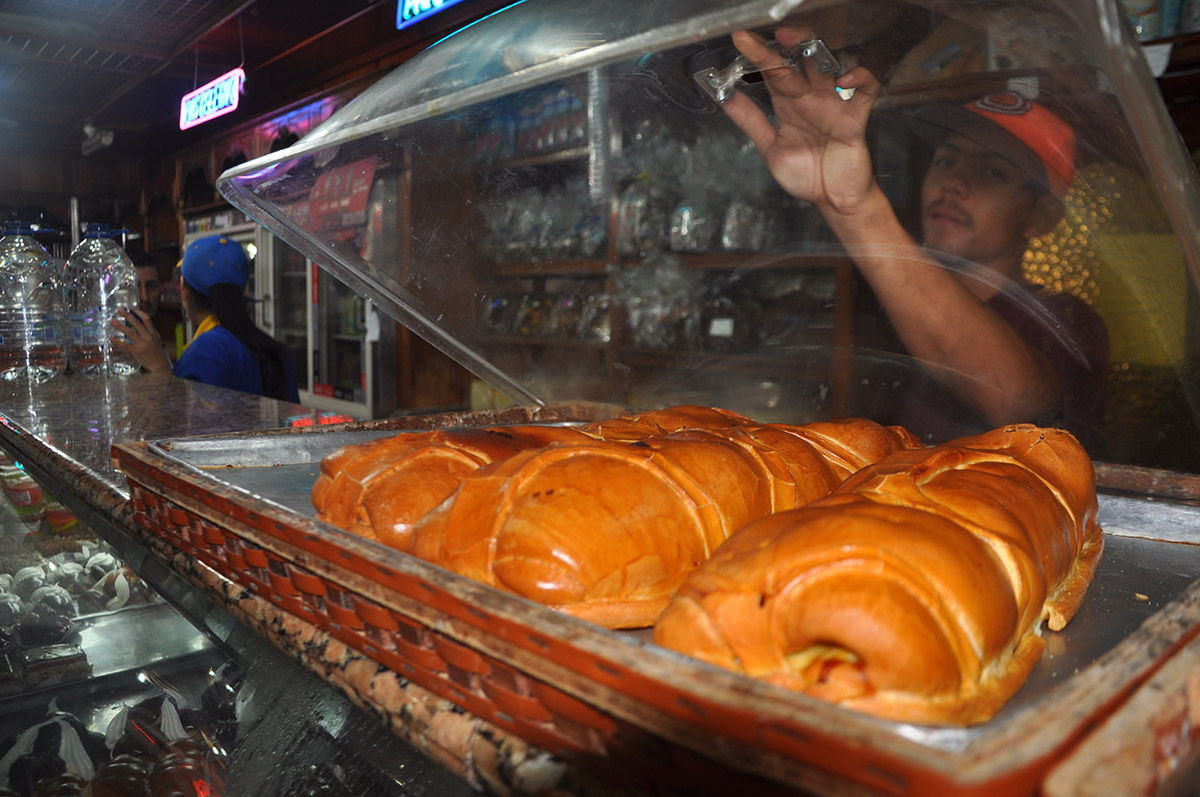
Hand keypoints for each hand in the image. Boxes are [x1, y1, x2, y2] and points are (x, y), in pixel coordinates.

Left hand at [110, 307, 171, 373]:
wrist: (159, 365)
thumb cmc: (156, 352)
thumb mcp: (155, 339)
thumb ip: (148, 331)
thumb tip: (139, 322)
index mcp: (153, 333)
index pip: (147, 319)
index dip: (139, 313)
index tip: (132, 309)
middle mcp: (147, 337)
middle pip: (136, 323)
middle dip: (127, 315)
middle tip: (120, 310)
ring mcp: (142, 344)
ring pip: (129, 332)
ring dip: (120, 326)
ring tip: (112, 321)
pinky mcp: (136, 351)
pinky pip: (125, 345)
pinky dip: (117, 341)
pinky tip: (111, 338)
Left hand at [721, 27, 879, 216]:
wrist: (833, 201)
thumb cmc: (807, 175)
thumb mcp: (770, 148)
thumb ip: (751, 121)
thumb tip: (725, 98)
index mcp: (789, 105)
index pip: (772, 73)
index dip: (757, 56)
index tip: (741, 40)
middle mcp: (810, 100)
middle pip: (798, 64)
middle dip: (786, 46)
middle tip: (773, 34)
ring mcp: (833, 106)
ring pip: (828, 68)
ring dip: (816, 53)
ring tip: (801, 43)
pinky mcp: (854, 119)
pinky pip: (865, 91)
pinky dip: (860, 78)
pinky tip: (845, 77)